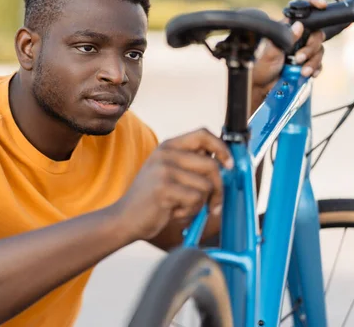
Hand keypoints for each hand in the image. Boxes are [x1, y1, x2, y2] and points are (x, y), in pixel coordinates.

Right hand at [111, 128, 232, 240]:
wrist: (125, 218)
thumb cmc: (152, 199)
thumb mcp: (167, 172)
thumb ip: (190, 164)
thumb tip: (224, 164)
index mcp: (168, 146)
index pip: (203, 134)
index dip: (221, 148)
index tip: (229, 165)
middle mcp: (166, 153)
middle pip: (211, 165)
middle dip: (219, 189)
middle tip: (215, 205)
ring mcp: (164, 169)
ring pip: (206, 186)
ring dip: (200, 204)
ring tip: (182, 207)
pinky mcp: (164, 188)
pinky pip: (195, 199)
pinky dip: (190, 212)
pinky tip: (174, 213)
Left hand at [252, 0, 327, 93]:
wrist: (263, 87)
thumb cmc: (261, 67)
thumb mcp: (271, 52)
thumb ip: (284, 39)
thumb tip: (298, 26)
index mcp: (287, 30)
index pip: (303, 13)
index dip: (313, 6)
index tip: (322, 6)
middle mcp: (297, 38)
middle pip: (316, 35)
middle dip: (310, 48)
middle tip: (298, 59)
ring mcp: (303, 51)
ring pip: (319, 50)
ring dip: (313, 61)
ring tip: (302, 71)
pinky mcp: (307, 63)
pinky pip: (319, 63)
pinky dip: (316, 69)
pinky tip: (308, 74)